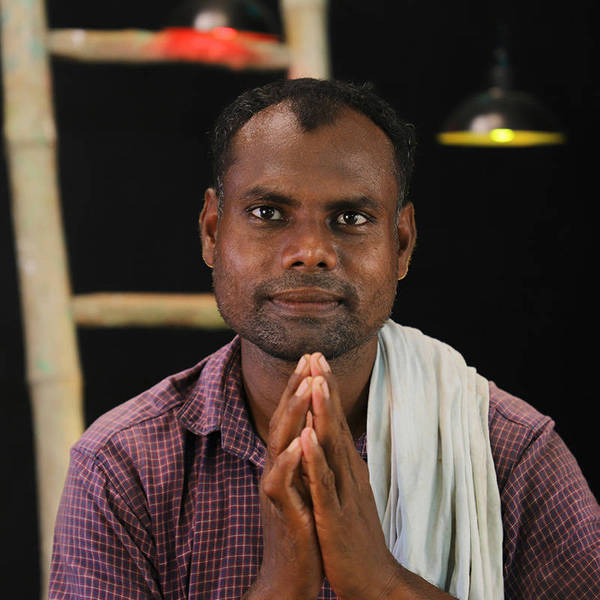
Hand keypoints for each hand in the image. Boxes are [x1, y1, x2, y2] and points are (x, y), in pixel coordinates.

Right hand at [245, 356, 323, 599]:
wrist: (290, 574)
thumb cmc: (301, 527)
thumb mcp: (303, 485)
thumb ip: (303, 458)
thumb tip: (312, 429)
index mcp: (286, 462)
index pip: (293, 417)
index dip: (301, 388)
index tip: (313, 360)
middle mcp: (277, 469)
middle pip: (284, 421)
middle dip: (296, 388)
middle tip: (308, 358)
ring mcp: (276, 488)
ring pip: (280, 443)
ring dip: (293, 414)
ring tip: (306, 386)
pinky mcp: (280, 510)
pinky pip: (281, 482)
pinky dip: (290, 460)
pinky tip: (300, 441)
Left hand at [299, 353, 402, 599]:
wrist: (372, 579)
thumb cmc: (354, 534)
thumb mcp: (345, 491)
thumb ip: (336, 465)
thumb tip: (325, 438)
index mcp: (346, 467)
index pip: (334, 420)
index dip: (326, 390)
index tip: (317, 360)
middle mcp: (348, 472)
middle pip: (334, 423)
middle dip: (324, 388)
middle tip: (317, 355)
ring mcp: (343, 492)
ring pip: (331, 446)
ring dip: (324, 413)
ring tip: (316, 382)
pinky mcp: (335, 516)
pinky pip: (324, 484)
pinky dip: (316, 459)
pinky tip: (307, 438)